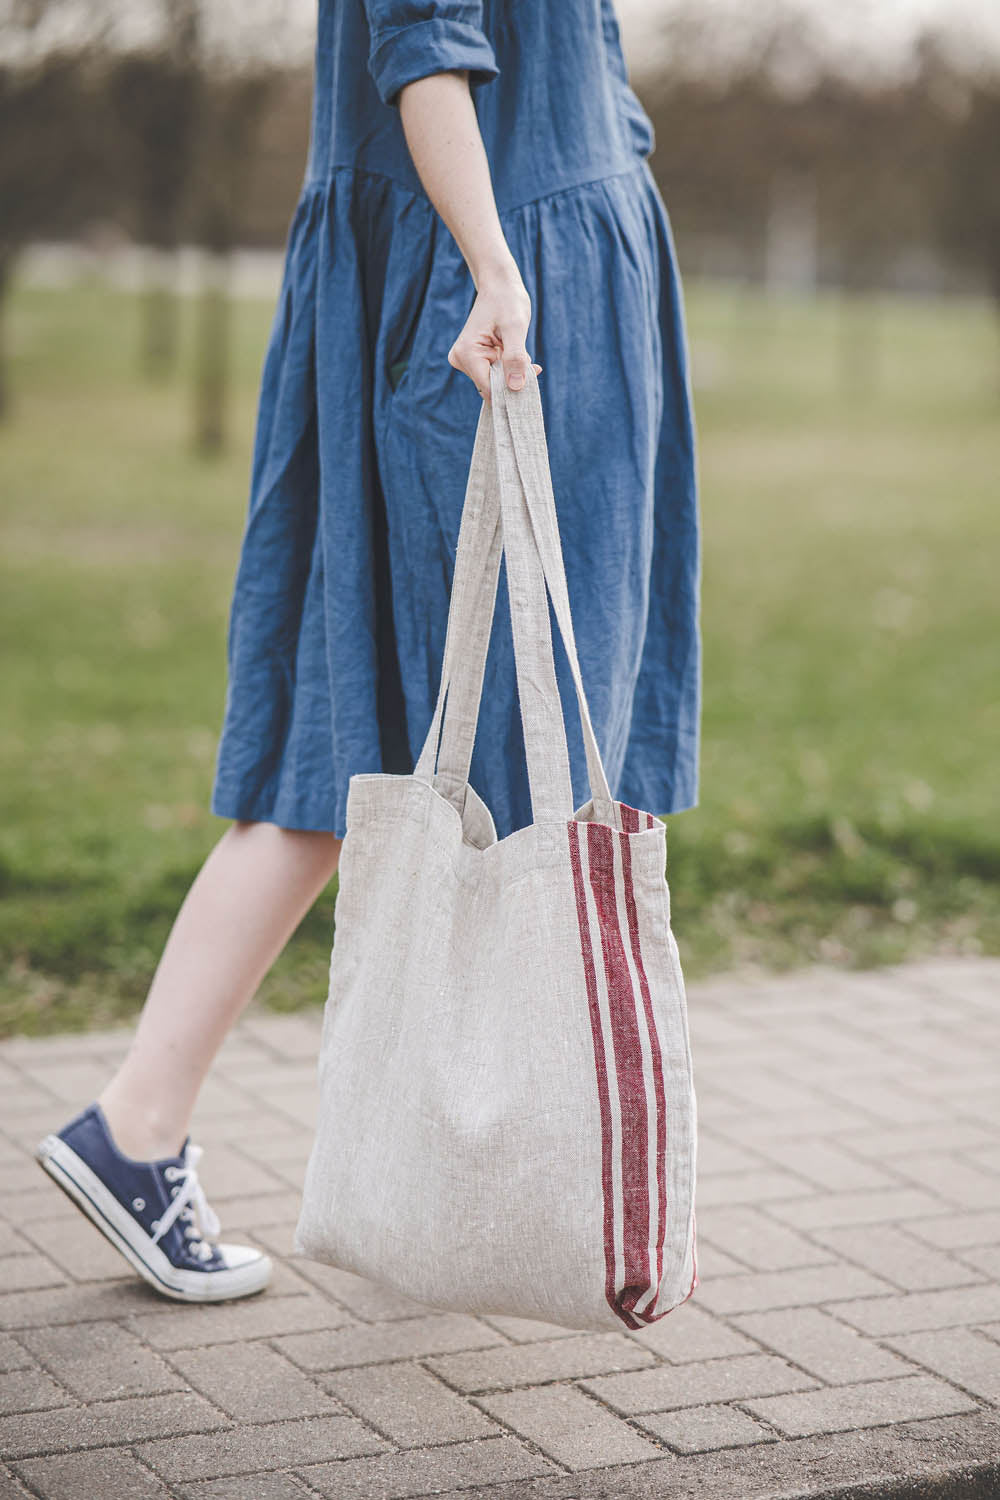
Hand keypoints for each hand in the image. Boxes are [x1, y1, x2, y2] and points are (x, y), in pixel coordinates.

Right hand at [447, 261, 541, 402]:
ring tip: (522, 353)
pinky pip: (494, 374)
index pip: (489, 389)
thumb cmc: (507, 301)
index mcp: (467, 353)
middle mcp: (460, 360)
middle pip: (491, 387)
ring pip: (494, 382)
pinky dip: (509, 369)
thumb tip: (516, 388)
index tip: (533, 378)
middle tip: (532, 364)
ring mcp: (465, 360)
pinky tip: (518, 355)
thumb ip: (515, 358)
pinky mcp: (473, 359)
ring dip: (513, 373)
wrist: (499, 285)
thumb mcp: (515, 328)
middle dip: (513, 379)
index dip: (511, 389)